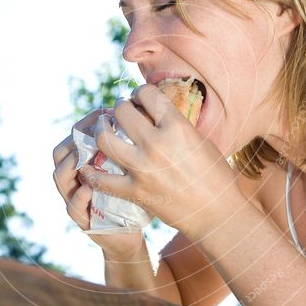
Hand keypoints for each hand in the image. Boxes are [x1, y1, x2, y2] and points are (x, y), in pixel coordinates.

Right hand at [52, 108, 143, 258]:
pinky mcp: (82, 220)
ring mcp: (74, 199)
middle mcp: (75, 179)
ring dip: (72, 164)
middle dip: (76, 138)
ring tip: (85, 156)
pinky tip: (89, 189)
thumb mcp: (131, 167)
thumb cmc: (133, 195)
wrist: (130, 232)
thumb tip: (145, 114)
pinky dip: (80, 197)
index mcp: (85, 162)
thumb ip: (129, 146)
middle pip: (60, 152)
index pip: (74, 135)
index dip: (87, 122)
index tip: (105, 112)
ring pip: (59, 177)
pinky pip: (73, 207)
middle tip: (97, 130)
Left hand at [78, 84, 244, 239]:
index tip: (139, 98)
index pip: (147, 94)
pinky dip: (91, 174)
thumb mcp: (201, 140)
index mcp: (176, 126)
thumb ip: (177, 125)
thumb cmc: (217, 175)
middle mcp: (156, 143)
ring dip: (101, 130)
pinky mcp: (135, 191)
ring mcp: (142, 168)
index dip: (140, 92)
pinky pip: (102, 180)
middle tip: (121, 112)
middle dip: (120, 107)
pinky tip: (87, 168)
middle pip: (122, 111)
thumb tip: (158, 113)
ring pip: (104, 139)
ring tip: (103, 129)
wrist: (217, 213)